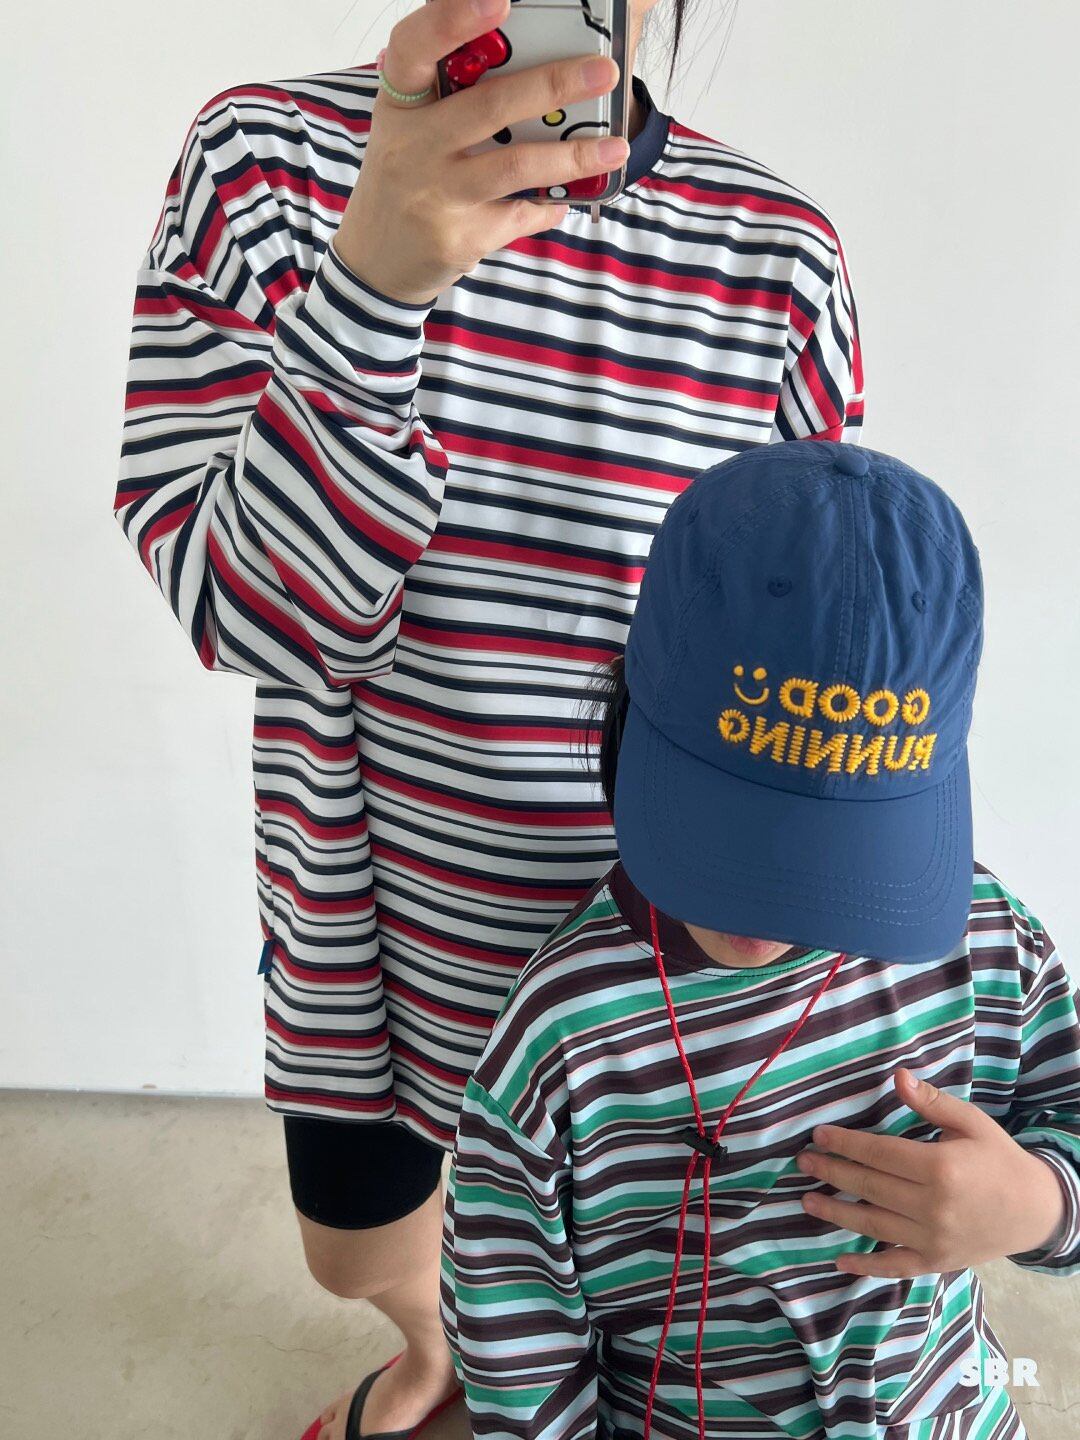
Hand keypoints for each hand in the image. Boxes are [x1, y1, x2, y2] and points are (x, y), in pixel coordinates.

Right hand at [334, 0, 629, 304]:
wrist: (376, 261)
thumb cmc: (405, 176)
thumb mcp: (411, 126)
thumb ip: (453, 93)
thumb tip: (527, 52)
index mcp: (401, 103)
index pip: (415, 48)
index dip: (451, 20)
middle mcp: (412, 146)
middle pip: (489, 106)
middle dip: (553, 85)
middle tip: (604, 71)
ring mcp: (435, 195)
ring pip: (515, 166)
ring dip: (572, 156)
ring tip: (614, 148)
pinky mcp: (458, 238)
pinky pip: (520, 215)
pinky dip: (551, 206)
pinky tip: (568, 199)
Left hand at [795, 1068, 1064, 1277]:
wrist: (1036, 1211)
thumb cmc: (999, 1160)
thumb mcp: (971, 1123)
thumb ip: (932, 1102)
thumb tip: (898, 1076)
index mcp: (940, 1167)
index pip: (879, 1154)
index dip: (845, 1144)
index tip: (818, 1136)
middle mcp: (933, 1206)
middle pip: (869, 1187)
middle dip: (832, 1172)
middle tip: (803, 1162)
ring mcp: (933, 1239)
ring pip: (873, 1225)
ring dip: (836, 1213)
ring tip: (807, 1200)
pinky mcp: (936, 1262)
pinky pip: (895, 1266)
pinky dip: (866, 1267)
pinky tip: (840, 1261)